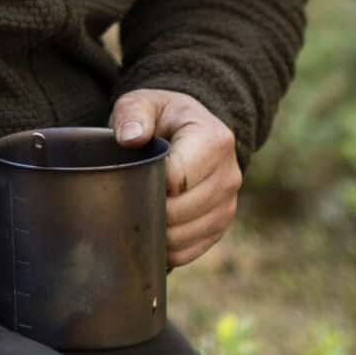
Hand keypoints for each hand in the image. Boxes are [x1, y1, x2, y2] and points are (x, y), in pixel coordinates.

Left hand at [110, 89, 240, 265]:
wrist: (189, 131)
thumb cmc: (161, 117)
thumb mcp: (144, 103)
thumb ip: (133, 114)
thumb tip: (130, 138)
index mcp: (214, 140)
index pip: (178, 179)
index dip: (148, 185)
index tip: (131, 177)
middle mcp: (229, 174)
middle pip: (182, 211)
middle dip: (149, 209)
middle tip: (126, 199)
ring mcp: (228, 203)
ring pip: (185, 236)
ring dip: (156, 232)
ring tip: (137, 212)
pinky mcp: (221, 225)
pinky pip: (190, 251)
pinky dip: (166, 248)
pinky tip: (151, 230)